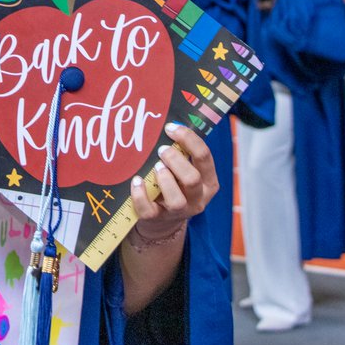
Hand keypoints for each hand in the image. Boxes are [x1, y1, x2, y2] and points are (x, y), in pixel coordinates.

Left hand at [128, 123, 218, 242]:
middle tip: (161, 149)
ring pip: (177, 199)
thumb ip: (182, 153)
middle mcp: (198, 198)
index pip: (204, 156)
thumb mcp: (184, 171)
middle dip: (176, 160)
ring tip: (155, 167)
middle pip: (193, 179)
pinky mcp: (158, 220)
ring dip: (164, 179)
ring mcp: (179, 212)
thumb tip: (168, 124)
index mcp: (208, 181)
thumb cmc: (173, 185)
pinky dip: (140, 194)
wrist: (161, 221)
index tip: (170, 128)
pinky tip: (136, 181)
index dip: (188, 139)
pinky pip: (149, 210)